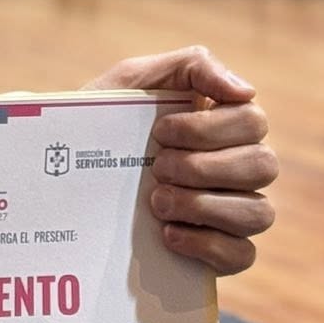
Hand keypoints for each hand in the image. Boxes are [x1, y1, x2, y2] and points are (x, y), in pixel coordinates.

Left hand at [83, 45, 275, 275]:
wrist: (60, 176)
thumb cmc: (101, 121)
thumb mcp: (132, 81)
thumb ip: (191, 66)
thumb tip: (246, 91)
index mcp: (222, 123)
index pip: (253, 121)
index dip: (208, 128)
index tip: (161, 132)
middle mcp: (236, 168)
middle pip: (263, 165)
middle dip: (204, 167)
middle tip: (158, 168)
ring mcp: (232, 213)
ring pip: (259, 212)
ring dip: (203, 205)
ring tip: (156, 201)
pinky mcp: (219, 253)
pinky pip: (242, 255)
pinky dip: (207, 245)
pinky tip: (168, 234)